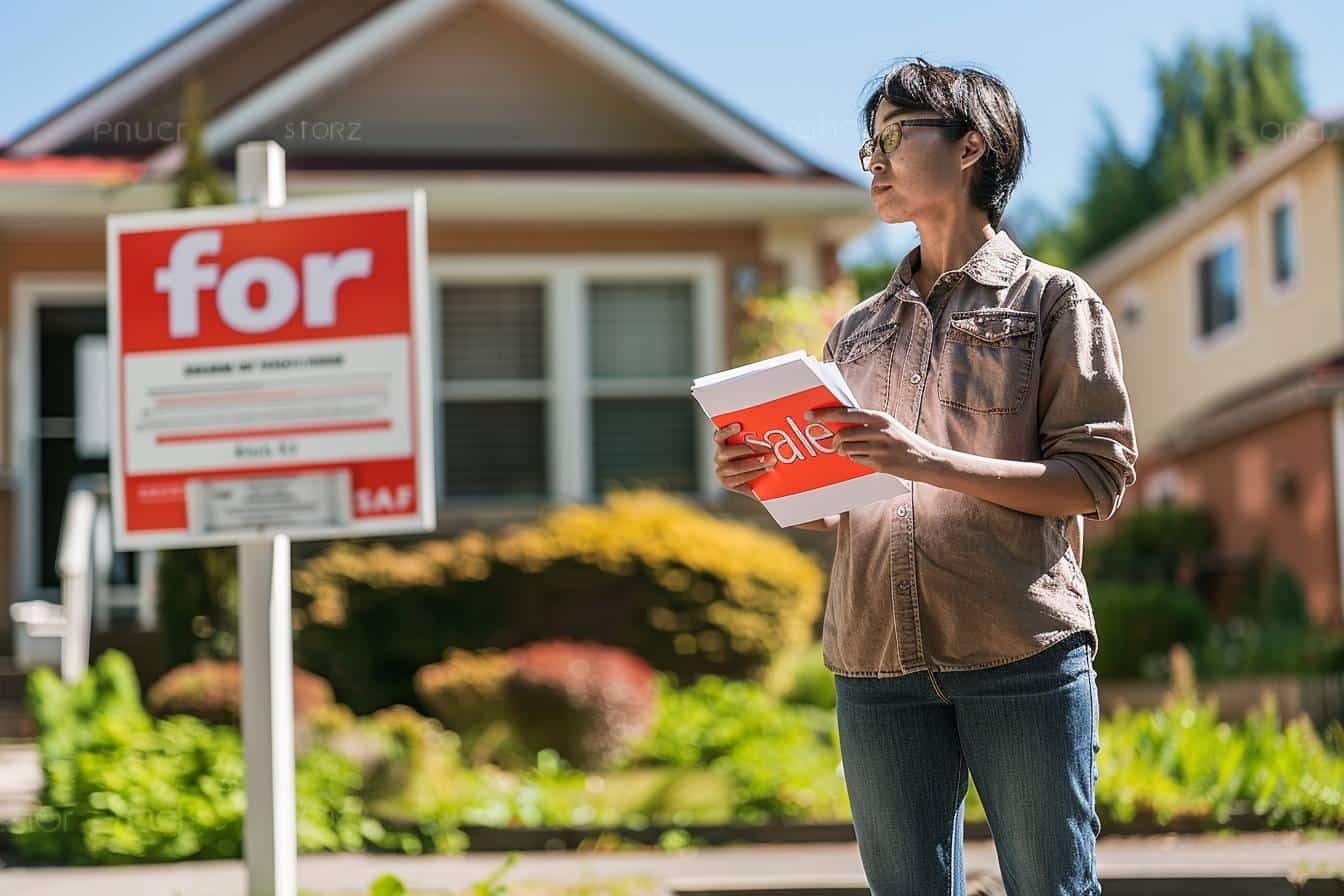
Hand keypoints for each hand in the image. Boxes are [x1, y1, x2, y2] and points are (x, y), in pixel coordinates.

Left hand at [712, 422, 775, 496]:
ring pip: (727, 453)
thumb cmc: (752, 470)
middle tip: (771, 458)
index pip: (740, 480)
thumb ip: (764, 483)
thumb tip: (781, 481)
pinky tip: (738, 427)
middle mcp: (721, 470)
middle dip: (755, 463)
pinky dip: (728, 431)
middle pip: (735, 468)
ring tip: (763, 446)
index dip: (756, 474)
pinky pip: (719, 436)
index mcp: (729, 482)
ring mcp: (719, 455)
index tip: (770, 469)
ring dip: (747, 449)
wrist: (740, 453)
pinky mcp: (718, 440)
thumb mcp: (757, 481)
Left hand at [806, 406, 932, 479]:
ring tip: (847, 452)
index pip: (845, 413)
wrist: (926, 460)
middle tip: (833, 445)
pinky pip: (857, 460)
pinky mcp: (881, 463)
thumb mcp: (887, 426)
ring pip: (848, 449)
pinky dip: (855, 460)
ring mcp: (880, 448)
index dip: (825, 414)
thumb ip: (867, 424)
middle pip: (843, 434)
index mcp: (879, 418)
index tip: (808, 415)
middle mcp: (880, 430)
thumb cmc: (903, 442)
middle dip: (834, 441)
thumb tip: (840, 423)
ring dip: (843, 452)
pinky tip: (864, 458)